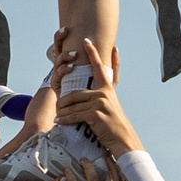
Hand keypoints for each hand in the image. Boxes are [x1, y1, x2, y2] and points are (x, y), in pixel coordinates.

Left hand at [55, 37, 139, 157]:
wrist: (122, 139)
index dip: (93, 53)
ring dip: (63, 113)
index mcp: (107, 88)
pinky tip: (60, 122)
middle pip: (74, 93)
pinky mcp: (95, 112)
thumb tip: (87, 94)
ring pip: (72, 104)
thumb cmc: (112, 125)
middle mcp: (104, 92)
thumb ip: (99, 96)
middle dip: (63, 103)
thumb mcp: (108, 106)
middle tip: (57, 110)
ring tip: (59, 118)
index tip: (86, 40)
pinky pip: (74, 114)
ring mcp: (100, 101)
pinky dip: (65, 119)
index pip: (99, 67)